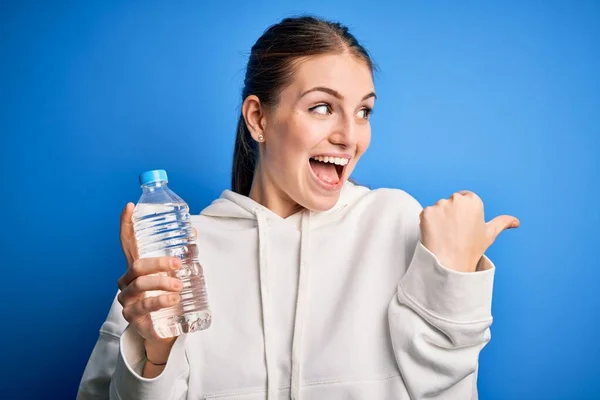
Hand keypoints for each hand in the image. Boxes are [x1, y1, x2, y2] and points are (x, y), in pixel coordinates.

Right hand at [117, 202, 181, 346]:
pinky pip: (143, 306)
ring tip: (178, 285)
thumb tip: (192, 232)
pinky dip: (159, 301)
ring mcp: (127, 299)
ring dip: (161, 283)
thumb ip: (180, 256)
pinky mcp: (132, 317)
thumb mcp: (173, 275)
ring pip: (140, 285)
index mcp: (136, 267)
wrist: (164, 330)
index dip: (126, 224)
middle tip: (178, 264)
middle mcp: (127, 281)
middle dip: (159, 262)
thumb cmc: (167, 296)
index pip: (128, 242)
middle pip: (138, 265)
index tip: (129, 206)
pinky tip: (172, 299)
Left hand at [419, 191, 519, 272]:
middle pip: (450, 202)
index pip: (465, 198)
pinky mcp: (426, 212)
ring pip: (438, 209)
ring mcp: (440, 205)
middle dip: (451, 214)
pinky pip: (426, 215)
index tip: (463, 226)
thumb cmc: (471, 249)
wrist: (450, 263)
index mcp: (473, 200)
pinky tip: (435, 235)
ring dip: (439, 219)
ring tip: (445, 235)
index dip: (463, 212)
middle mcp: (457, 199)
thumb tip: (516, 222)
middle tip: (454, 233)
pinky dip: (428, 224)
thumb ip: (502, 223)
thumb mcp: (489, 234)